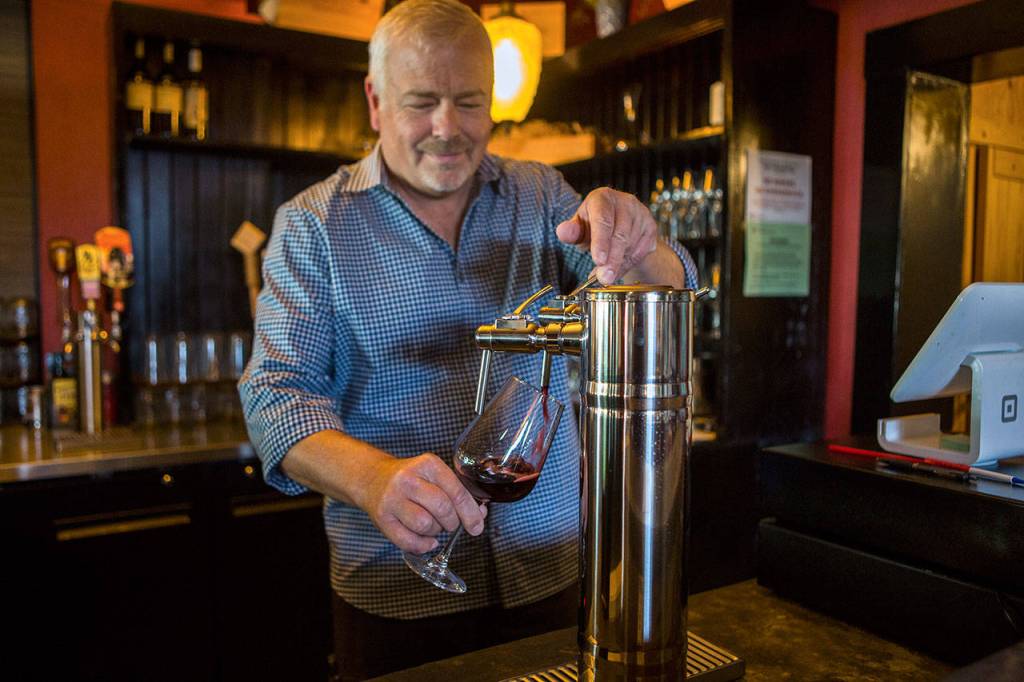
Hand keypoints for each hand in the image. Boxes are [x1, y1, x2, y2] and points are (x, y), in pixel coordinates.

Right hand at [361, 453, 487, 554]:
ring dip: (435, 532)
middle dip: (452, 522)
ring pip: (425, 525)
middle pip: (443, 509)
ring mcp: (392, 498)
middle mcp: (408, 479)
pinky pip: (408, 541)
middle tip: (450, 523)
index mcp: (427, 464)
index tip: (477, 526)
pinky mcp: (382, 518)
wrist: (373, 479)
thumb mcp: (434, 476)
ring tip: (433, 526)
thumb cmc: (412, 480)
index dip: (470, 513)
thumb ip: (457, 493)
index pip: (456, 491)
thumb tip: (480, 515)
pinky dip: (423, 545)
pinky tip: (427, 540)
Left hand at [556, 187, 658, 284]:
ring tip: (607, 272)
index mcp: (602, 198)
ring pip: (631, 246)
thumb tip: (562, 232)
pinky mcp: (651, 226)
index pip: (602, 220)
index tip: (598, 260)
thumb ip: (571, 231)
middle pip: (620, 235)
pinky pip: (641, 251)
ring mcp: (640, 214)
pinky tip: (619, 265)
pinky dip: (629, 263)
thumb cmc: (594, 224)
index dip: (601, 242)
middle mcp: (625, 202)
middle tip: (604, 278)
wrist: (616, 222)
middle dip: (612, 260)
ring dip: (619, 263)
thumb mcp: (579, 226)